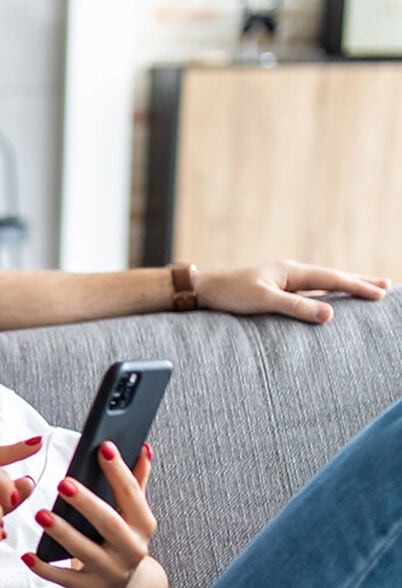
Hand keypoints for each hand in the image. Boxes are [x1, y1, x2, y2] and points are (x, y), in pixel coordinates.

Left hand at [22, 441, 167, 587]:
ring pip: (85, 552)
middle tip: (63, 482)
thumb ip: (135, 482)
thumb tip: (143, 448)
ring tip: (40, 514)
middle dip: (87, 503)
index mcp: (142, 525)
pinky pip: (64, 579)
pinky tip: (26, 555)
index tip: (103, 447)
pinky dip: (45, 569)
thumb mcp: (133, 514)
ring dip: (63, 533)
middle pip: (109, 524)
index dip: (119, 471)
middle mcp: (131, 549)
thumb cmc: (122, 540)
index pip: (131, 494)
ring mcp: (110, 571)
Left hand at [195, 260, 389, 323]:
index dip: (357, 286)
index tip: (380, 294)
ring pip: (322, 283)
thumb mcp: (263, 301)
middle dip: (359, 281)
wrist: (205, 289)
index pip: (332, 278)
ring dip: (344, 285)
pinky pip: (309, 290)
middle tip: (386, 285)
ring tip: (366, 288)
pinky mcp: (276, 289)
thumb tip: (329, 315)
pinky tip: (330, 299)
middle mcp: (291, 273)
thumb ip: (295, 308)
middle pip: (332, 276)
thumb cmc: (230, 293)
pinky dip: (326, 293)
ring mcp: (284, 280)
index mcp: (291, 271)